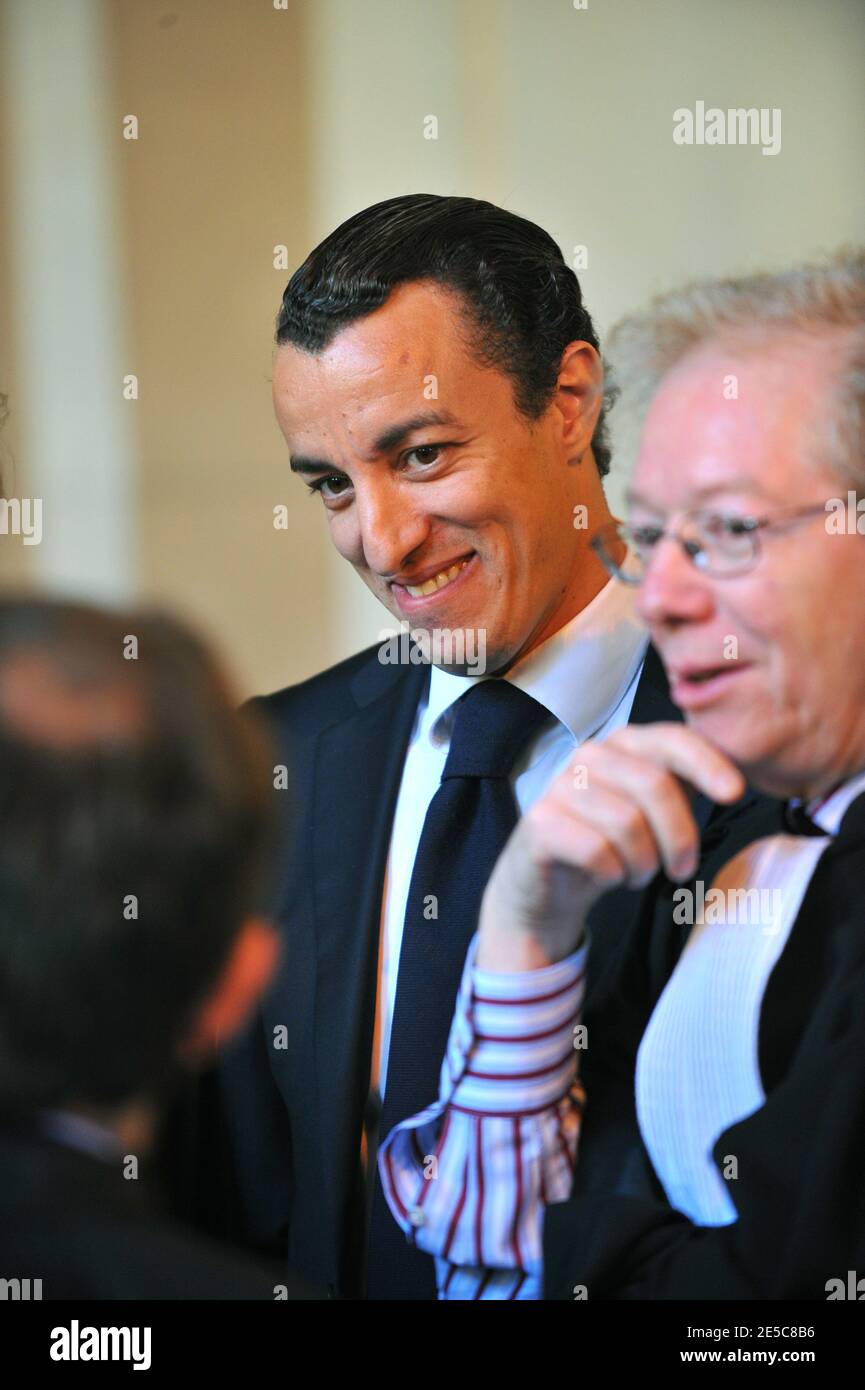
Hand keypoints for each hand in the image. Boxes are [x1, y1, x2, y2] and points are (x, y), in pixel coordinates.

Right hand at [476, 723, 743, 971]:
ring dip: (643, 863)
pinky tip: (607, 875)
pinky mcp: (539, 822)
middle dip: (679, 837)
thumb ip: (684, 786)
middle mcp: (590, 756)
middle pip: (655, 786)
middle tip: (681, 870)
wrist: (550, 885)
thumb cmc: (611, 843)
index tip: (734, 793)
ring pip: (628, 823)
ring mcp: (560, 786)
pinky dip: (613, 874)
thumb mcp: (654, 811)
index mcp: (624, 744)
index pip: (672, 740)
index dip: (707, 764)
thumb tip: (733, 782)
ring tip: (636, 872)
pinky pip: (597, 851)